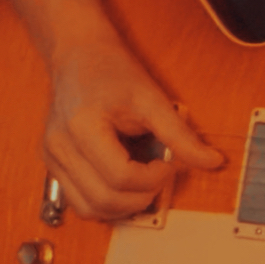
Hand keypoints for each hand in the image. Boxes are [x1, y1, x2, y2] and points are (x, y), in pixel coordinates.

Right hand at [43, 38, 224, 220]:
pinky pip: (79, 201)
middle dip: (141, 197)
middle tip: (159, 176)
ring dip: (123, 206)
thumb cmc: (112, 71)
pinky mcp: (53, 164)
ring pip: (89, 209)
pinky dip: (105, 202)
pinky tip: (125, 185)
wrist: (79, 54)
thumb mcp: (152, 98)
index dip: (153, 179)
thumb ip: (180, 134)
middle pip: (103, 199)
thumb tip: (212, 161)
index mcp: (82, 127)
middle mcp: (59, 147)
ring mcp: (52, 158)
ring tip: (144, 183)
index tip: (168, 165)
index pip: (120, 177)